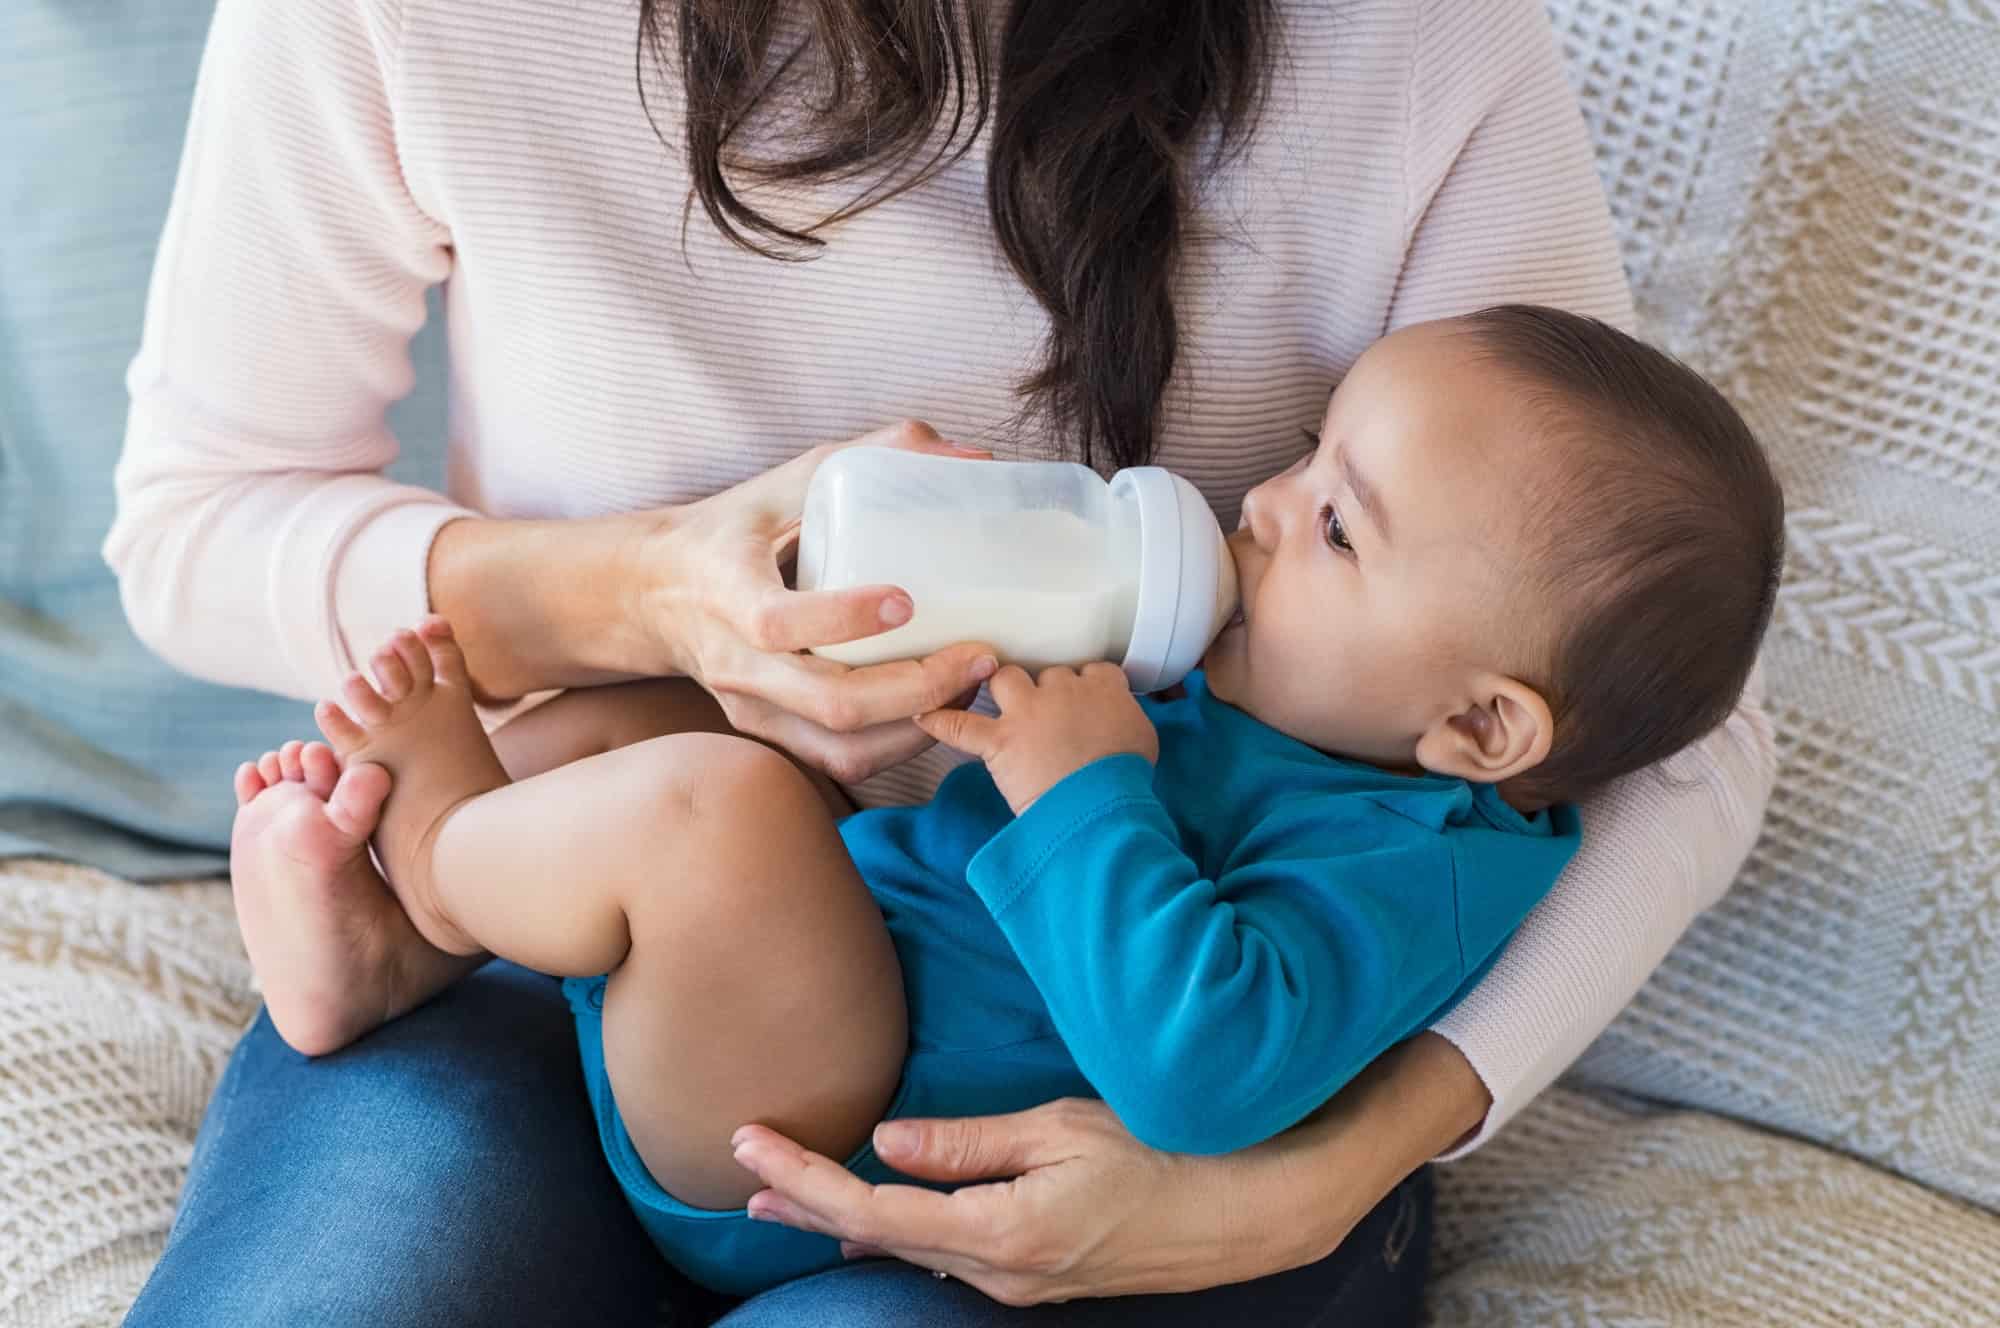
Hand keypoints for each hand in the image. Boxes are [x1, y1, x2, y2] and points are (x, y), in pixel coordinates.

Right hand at [624, 420, 1001, 784]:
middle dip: (919, 688)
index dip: (844, 618)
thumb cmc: (735, 529)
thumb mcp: (789, 479)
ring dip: (919, 725)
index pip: (778, 622)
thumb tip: (973, 456)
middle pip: (831, 702)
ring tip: (969, 685)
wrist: (656, 592)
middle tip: (980, 656)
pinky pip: (840, 759)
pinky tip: (937, 709)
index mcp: (727, 590)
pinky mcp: (769, 732)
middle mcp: (736, 661)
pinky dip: (898, 744)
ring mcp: (751, 706)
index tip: (907, 601)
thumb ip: (876, 454)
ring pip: (842, 746)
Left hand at [728, 1034, 1487, 1305]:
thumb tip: (888, 1142)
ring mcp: (1022, 1283)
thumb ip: (969, 1143)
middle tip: (742, 1175)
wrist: (1254, 1210)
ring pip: (910, 1251)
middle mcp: (1000, 1272)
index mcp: (1001, 1232)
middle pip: (876, 1240)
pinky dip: (899, 1229)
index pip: (872, 1209)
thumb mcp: (1063, 1129)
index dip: (803, 1179)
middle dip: (805, 1206)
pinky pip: (949, 1253)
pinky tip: (878, 1215)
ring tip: (787, 1196)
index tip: (748, 1147)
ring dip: (844, 1220)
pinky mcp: (1041, 1275)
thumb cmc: (1168, 1151)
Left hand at [915, 663, 1157, 813]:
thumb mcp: (1143, 739)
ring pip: (1005, 678)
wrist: (1101, 805)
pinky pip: (959, 725)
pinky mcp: (1000, 740)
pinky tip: (923, 716)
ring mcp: (1027, 712)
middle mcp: (1062, 689)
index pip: (1091, 670)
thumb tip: (1118, 721)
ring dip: (1002, 688)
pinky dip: (940, 721)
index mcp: (1103, 687)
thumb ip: (1126, 718)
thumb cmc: (1127, 778)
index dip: (1084, 685)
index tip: (1083, 700)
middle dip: (1045, 690)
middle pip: (1047, 673)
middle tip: (1047, 715)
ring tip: (1001, 702)